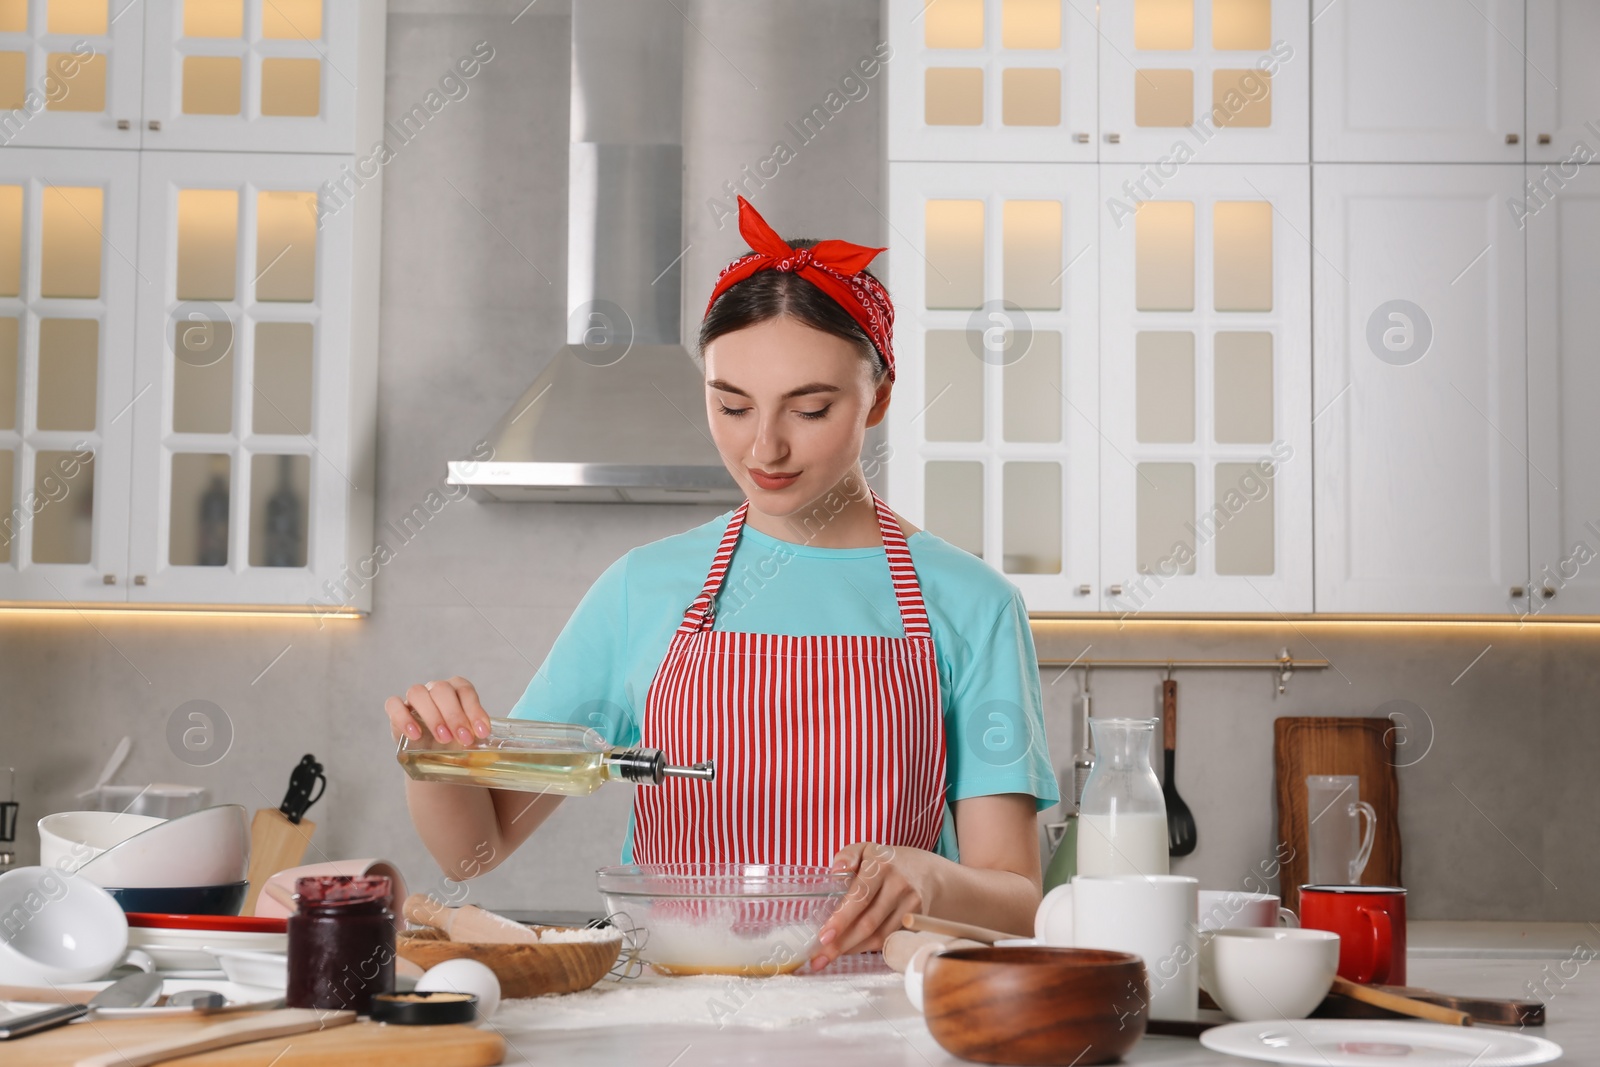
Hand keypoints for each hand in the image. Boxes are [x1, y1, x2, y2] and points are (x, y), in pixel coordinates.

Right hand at [383, 676, 492, 745]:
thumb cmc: (455, 742)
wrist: (433, 757)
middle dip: (455, 716)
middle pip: (442, 690)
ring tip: (444, 738)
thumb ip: (477, 735)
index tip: (482, 732)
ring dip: (433, 716)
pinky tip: (415, 735)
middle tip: (464, 739)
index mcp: (456, 689)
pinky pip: (394, 705)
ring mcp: (414, 698)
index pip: (465, 691)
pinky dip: (404, 718)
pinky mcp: (396, 710)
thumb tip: (489, 744)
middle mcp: (435, 689)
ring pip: (418, 693)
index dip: (474, 710)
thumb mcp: (468, 737)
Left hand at [810, 841, 939, 970]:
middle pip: (868, 923)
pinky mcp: (916, 921)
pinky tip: (852, 949)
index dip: (841, 919)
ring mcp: (910, 905)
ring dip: (853, 949)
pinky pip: (889, 940)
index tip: (823, 936)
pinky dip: (868, 948)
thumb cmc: (887, 861)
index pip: (860, 896)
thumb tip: (835, 871)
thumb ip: (847, 856)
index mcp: (881, 866)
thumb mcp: (866, 849)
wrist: (927, 871)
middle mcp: (898, 886)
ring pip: (879, 937)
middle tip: (820, 957)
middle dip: (841, 944)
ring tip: (831, 956)